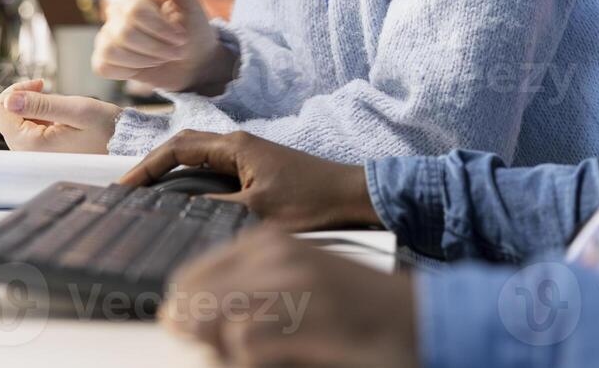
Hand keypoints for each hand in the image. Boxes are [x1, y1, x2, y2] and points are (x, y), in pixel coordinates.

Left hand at [0, 79, 118, 153]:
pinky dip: (36, 116)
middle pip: (3, 114)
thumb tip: (9, 99)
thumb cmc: (105, 128)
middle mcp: (26, 153)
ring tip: (56, 105)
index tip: (41, 85)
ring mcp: (31, 154)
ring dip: (31, 106)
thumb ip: (41, 105)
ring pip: (13, 120)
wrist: (122, 143)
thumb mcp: (76, 110)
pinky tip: (56, 116)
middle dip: (22, 97)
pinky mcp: (38, 152)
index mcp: (31, 144)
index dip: (17, 90)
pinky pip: (24, 128)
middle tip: (47, 88)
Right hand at [93, 0, 237, 94]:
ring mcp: (108, 33)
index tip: (181, 37)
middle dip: (156, 48)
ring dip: (144, 61)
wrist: (195, 63)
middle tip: (176, 51)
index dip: (161, 29)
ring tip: (161, 58)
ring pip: (111, 50)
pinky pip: (102, 65)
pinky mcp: (104, 57)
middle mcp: (118, 10)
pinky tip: (142, 67)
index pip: (136, 11)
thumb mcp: (192, 4)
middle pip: (124, 32)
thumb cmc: (195, 31)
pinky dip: (127, 71)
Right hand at [119, 130, 378, 230]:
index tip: (124, 188)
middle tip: (129, 193)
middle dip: (153, 168)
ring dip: (172, 175)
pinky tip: (186, 205)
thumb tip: (177, 213)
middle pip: (182, 148)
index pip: (177, 148)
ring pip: (197, 160)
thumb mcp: (258, 211)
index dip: (146, 167)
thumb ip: (215, 209)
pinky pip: (213, 172)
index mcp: (235, 146)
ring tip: (147, 199)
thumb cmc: (312, 201)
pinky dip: (192, 184)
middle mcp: (238, 144)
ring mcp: (247, 156)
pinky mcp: (256, 171)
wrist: (351, 197)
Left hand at [163, 226, 417, 367]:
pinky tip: (263, 362)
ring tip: (239, 356)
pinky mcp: (307, 321)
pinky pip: (248, 348)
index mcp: (271, 242)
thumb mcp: (299, 283)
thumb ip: (249, 291)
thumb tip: (190, 318)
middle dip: (193, 329)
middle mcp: (277, 257)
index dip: (182, 304)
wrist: (420, 318)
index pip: (197, 272)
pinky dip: (245, 362)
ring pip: (219, 324)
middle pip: (198, 296)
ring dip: (220, 350)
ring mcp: (293, 288)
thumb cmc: (357, 307)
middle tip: (210, 347)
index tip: (178, 325)